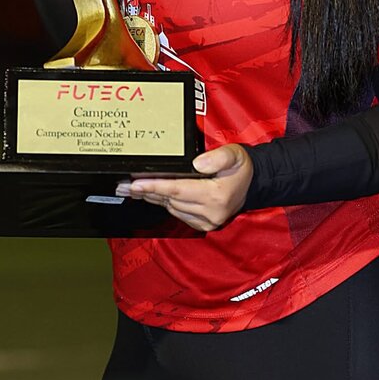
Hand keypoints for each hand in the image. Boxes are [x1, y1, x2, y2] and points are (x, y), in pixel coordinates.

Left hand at [115, 144, 253, 231]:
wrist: (254, 183)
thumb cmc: (241, 167)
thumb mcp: (235, 154)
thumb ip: (218, 157)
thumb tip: (196, 164)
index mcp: (216, 195)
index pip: (178, 190)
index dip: (154, 186)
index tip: (134, 184)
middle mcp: (211, 212)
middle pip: (171, 200)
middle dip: (147, 191)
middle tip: (124, 185)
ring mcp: (208, 221)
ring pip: (172, 208)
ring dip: (154, 198)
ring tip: (134, 189)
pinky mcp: (205, 225)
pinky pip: (178, 214)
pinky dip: (166, 204)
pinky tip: (155, 195)